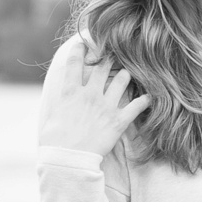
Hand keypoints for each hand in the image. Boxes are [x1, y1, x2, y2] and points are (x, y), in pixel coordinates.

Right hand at [40, 39, 149, 156]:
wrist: (68, 158)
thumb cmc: (54, 141)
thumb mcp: (50, 116)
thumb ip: (59, 103)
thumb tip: (62, 97)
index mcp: (70, 92)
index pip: (73, 63)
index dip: (79, 50)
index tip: (84, 42)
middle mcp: (89, 94)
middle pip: (102, 67)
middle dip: (109, 57)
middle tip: (115, 53)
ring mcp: (105, 106)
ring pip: (122, 80)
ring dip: (127, 74)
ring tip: (129, 73)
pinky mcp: (118, 120)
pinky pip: (137, 105)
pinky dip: (145, 100)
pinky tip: (150, 96)